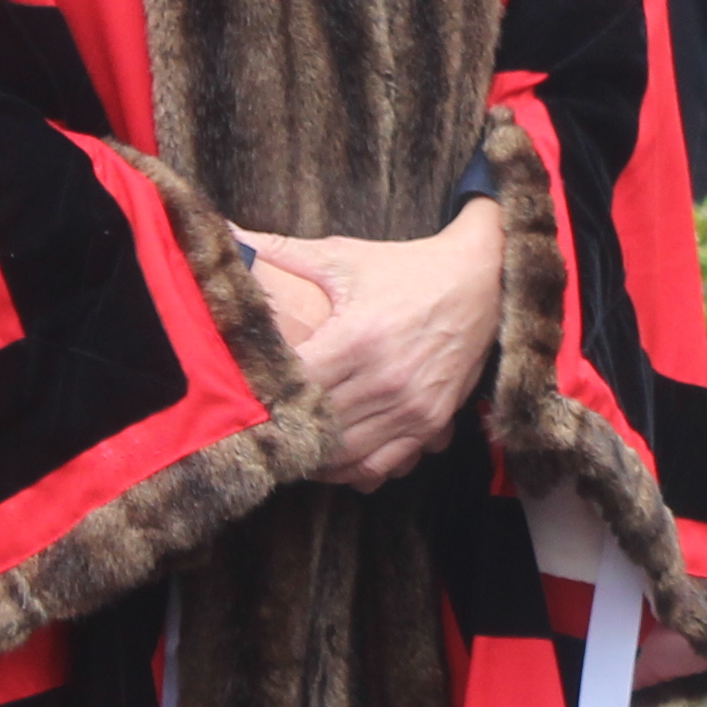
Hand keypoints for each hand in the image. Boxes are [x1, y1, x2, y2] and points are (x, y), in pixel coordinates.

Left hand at [242, 200, 507, 488]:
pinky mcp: (430, 421)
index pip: (296, 386)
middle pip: (317, 426)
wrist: (481, 282)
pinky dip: (353, 469)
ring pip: (346, 455)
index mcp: (357, 338)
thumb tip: (225, 236)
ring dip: (315, 457)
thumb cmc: (406, 269)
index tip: (248, 394)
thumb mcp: (344, 256)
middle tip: (260, 430)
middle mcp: (385, 379)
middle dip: (287, 430)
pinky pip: (383, 464)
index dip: (267, 395)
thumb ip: (282, 253)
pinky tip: (333, 459)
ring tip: (291, 448)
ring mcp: (410, 406)